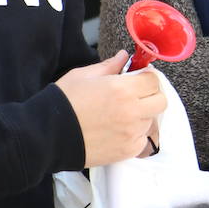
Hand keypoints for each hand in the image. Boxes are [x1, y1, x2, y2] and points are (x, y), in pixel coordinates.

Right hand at [55, 51, 167, 166]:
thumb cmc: (64, 102)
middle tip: (135, 96)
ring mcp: (131, 133)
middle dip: (150, 96)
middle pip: (160, 101)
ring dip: (142, 116)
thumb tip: (123, 57)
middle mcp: (132, 111)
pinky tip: (118, 130)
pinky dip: (135, 134)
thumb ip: (109, 66)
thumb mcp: (84, 76)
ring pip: (152, 120)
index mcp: (123, 89)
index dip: (145, 78)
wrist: (48, 135)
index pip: (153, 80)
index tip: (137, 80)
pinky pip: (143, 139)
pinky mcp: (127, 150)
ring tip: (121, 115)